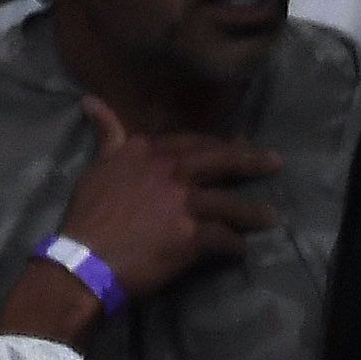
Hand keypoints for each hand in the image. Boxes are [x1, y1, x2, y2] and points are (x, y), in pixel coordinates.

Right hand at [54, 94, 281, 299]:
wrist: (85, 258)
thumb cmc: (89, 214)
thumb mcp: (98, 165)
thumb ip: (109, 135)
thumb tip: (92, 101)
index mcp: (148, 151)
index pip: (193, 142)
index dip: (219, 143)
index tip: (239, 143)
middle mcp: (169, 170)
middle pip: (221, 161)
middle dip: (252, 161)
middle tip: (275, 164)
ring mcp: (183, 202)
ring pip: (230, 204)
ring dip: (253, 212)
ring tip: (270, 219)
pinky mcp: (192, 235)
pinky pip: (224, 238)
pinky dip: (235, 245)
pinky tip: (241, 250)